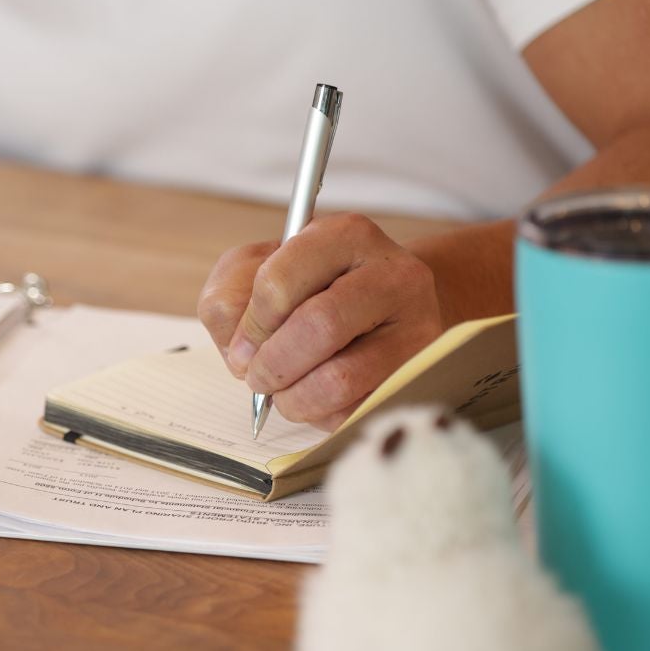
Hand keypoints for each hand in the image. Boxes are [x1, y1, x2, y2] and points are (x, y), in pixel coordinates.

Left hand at [197, 213, 444, 431]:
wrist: (383, 308)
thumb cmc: (307, 289)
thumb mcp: (256, 271)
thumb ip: (230, 297)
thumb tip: (242, 352)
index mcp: (345, 234)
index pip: (280, 281)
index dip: (252, 325)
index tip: (243, 346)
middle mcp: (392, 273)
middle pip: (318, 326)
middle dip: (272, 364)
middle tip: (257, 377)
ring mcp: (417, 326)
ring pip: (340, 378)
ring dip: (294, 398)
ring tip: (284, 392)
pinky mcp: (420, 375)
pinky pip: (358, 412)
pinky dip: (322, 415)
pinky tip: (317, 398)